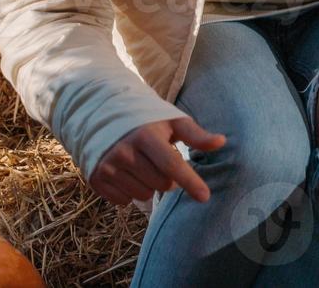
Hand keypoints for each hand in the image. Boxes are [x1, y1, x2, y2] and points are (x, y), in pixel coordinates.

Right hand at [89, 116, 224, 206]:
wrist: (104, 117)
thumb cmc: (147, 121)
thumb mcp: (172, 122)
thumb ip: (196, 135)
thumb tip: (221, 142)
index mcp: (145, 135)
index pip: (172, 164)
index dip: (190, 181)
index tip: (205, 197)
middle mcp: (124, 152)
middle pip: (161, 184)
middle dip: (167, 178)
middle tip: (160, 162)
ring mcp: (108, 166)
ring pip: (143, 195)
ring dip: (149, 185)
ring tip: (143, 166)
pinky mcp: (96, 179)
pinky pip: (124, 201)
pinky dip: (130, 191)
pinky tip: (128, 174)